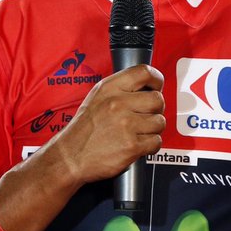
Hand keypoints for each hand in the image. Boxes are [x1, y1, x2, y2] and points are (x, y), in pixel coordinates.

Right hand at [50, 64, 165, 186]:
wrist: (70, 157)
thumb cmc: (84, 130)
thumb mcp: (97, 98)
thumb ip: (122, 90)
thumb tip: (149, 87)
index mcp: (109, 89)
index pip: (144, 72)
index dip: (156, 80)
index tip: (157, 86)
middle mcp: (117, 104)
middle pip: (158, 99)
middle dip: (155, 110)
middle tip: (143, 117)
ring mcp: (126, 125)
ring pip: (160, 121)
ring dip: (152, 130)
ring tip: (136, 133)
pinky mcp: (132, 145)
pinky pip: (156, 141)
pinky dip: (150, 146)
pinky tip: (136, 145)